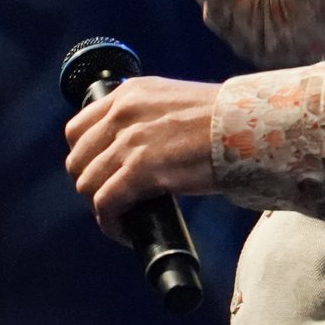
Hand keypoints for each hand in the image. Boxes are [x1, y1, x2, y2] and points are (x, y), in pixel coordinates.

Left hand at [63, 75, 219, 243]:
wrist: (247, 125)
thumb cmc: (222, 119)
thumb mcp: (172, 102)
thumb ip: (146, 118)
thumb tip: (135, 150)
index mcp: (128, 94)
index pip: (77, 128)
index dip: (83, 157)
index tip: (99, 174)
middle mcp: (122, 114)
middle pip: (77, 159)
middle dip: (89, 184)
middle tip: (112, 199)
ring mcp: (130, 141)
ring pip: (87, 184)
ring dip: (99, 206)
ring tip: (120, 217)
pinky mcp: (141, 169)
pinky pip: (106, 204)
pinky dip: (110, 223)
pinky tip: (124, 231)